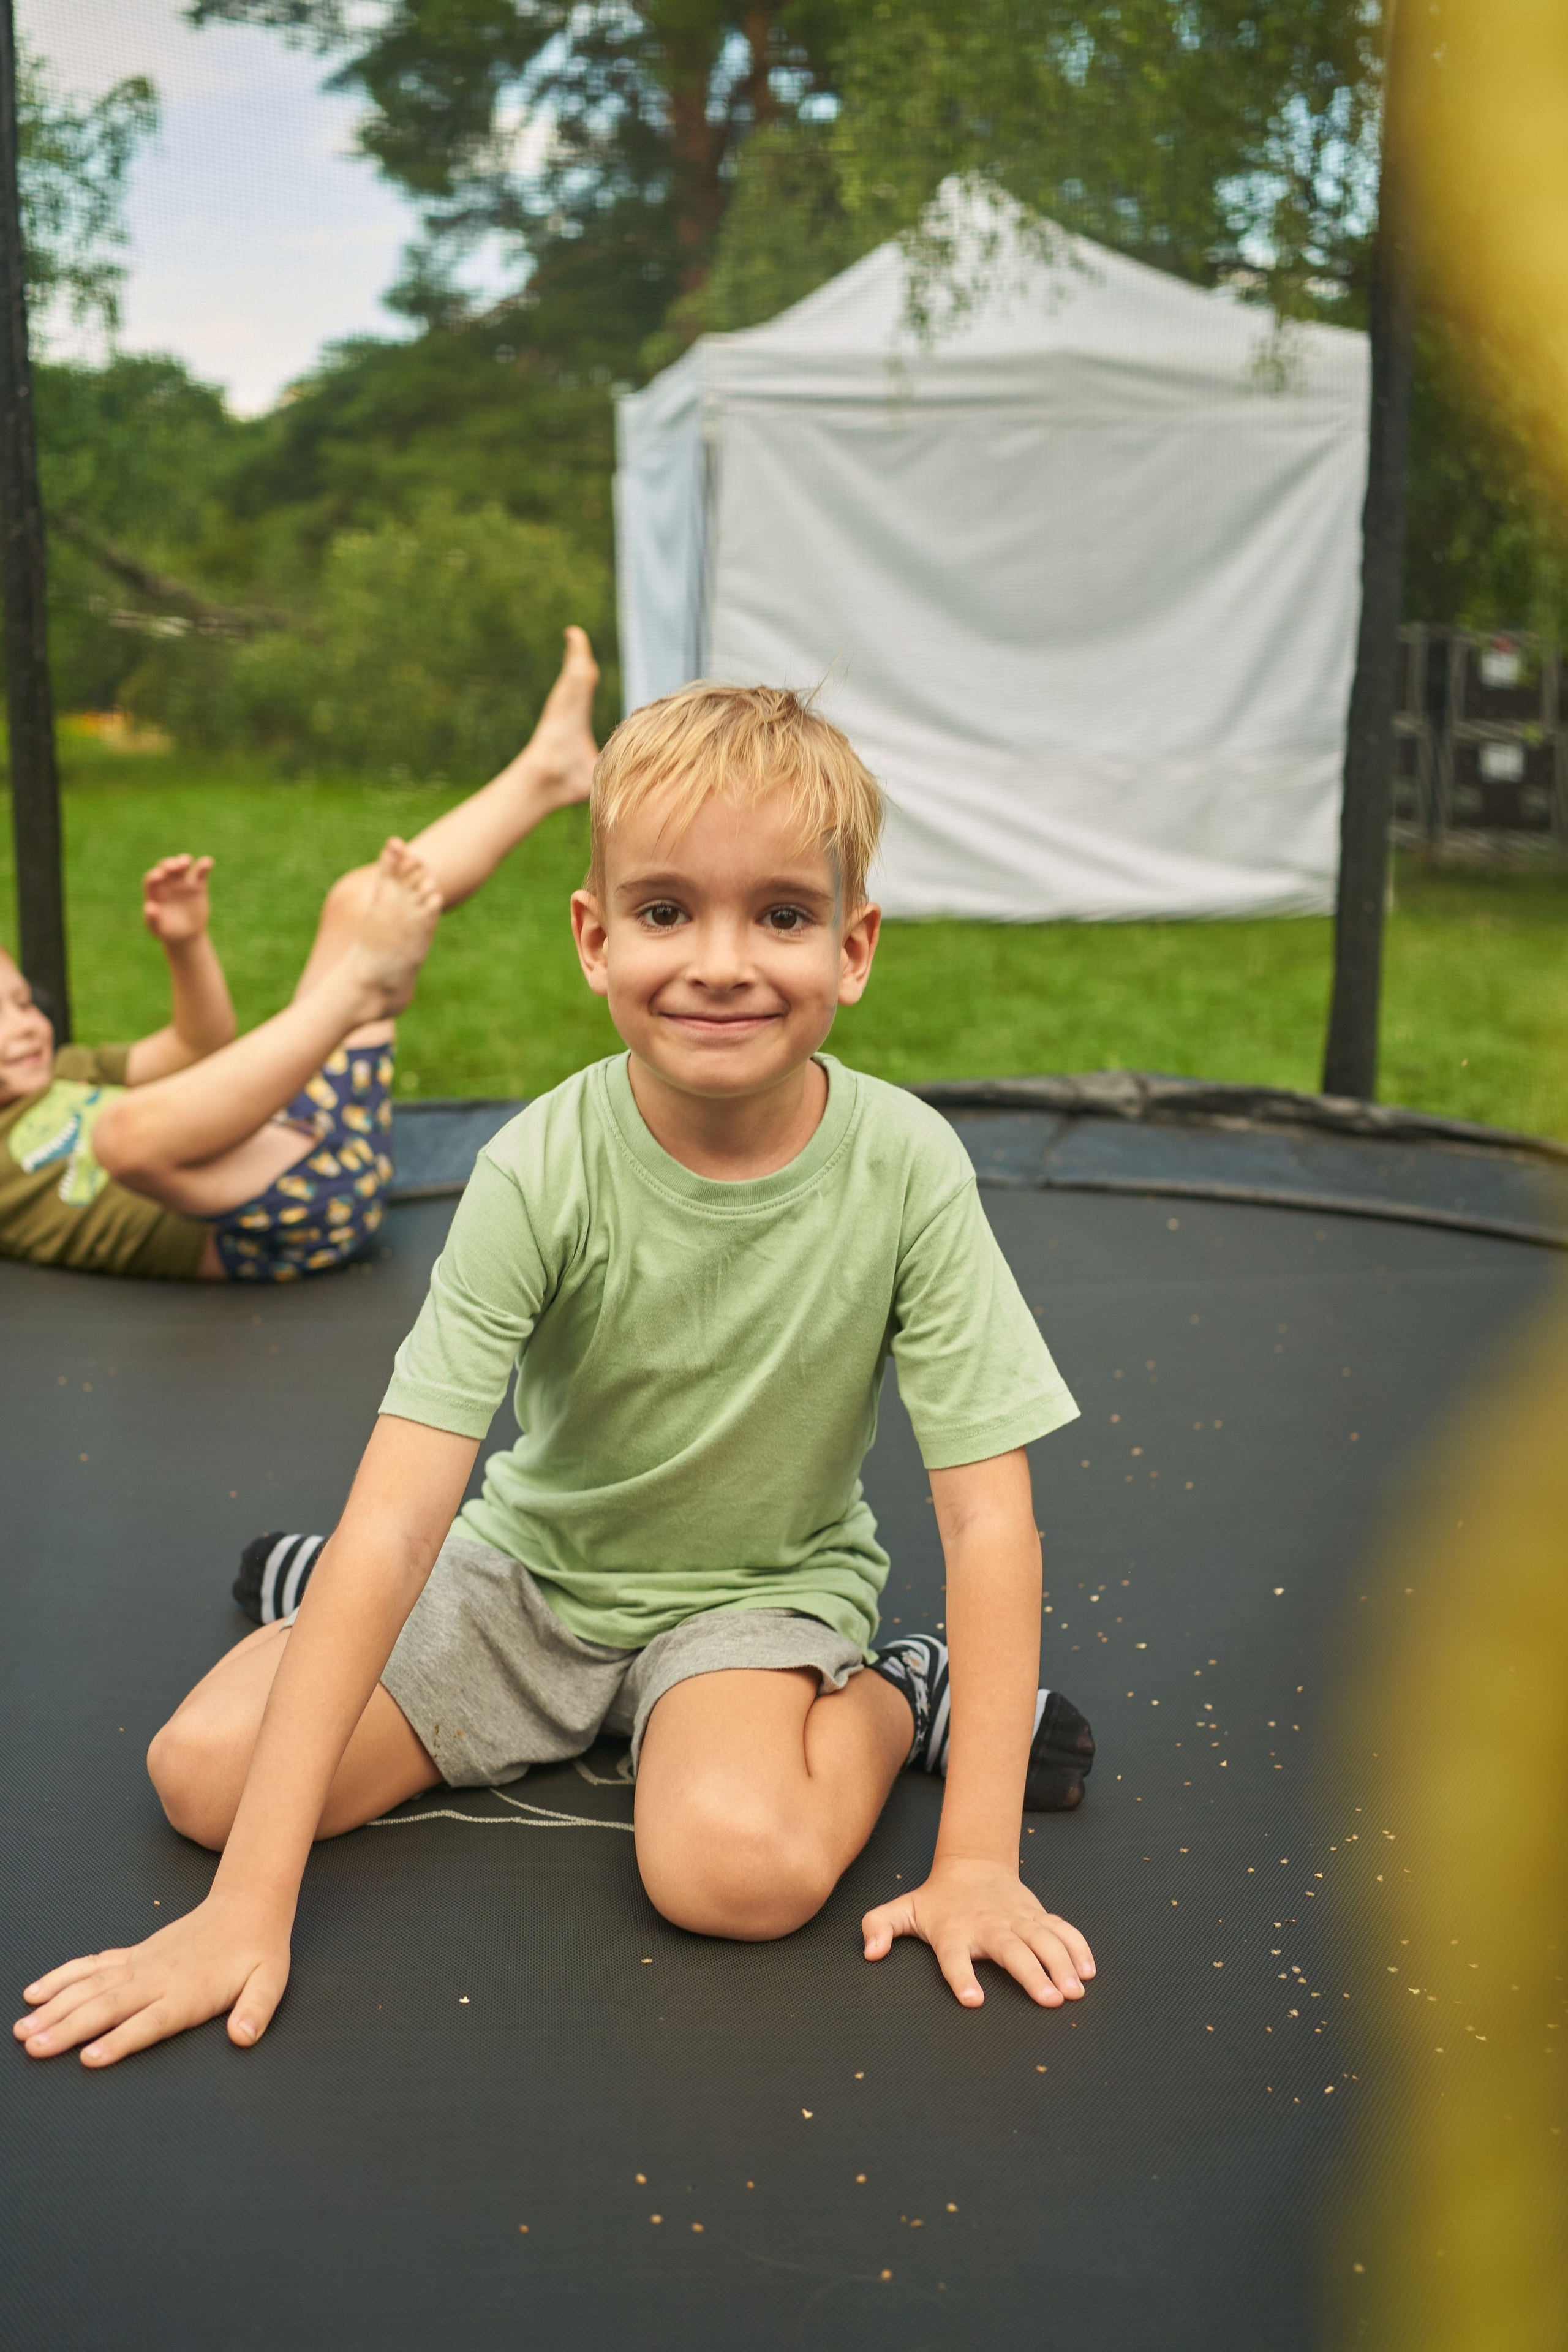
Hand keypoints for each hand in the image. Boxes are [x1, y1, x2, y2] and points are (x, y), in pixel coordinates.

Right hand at [14, 1891, 290, 2067]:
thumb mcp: (270, 1982)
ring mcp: (141, 1963)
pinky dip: (62, 1978)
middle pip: (108, 2006)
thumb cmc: (258, 1951)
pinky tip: (35, 1993)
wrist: (247, 1905)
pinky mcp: (133, 1954)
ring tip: (23, 2029)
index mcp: (189, 1992)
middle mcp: (158, 1977)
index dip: (120, 2040)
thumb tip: (244, 2037)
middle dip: (69, 2029)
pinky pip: (92, 1965)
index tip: (88, 2058)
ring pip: (91, 1986)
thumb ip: (256, 2010)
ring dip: (56, 2007)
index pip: (150, 2021)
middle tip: (34, 2048)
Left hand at [142, 854, 213, 945]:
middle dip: (169, 864)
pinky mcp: (198, 885)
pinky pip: (200, 872)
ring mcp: (182, 883)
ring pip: (181, 865)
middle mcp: (167, 883)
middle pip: (165, 867)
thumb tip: (149, 906)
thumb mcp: (157, 929)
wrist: (186, 936)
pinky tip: (207, 862)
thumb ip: (152, 919)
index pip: (152, 879)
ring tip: (186, 861)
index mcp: (154, 891)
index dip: (155, 876)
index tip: (160, 876)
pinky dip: (204, 865)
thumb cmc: (168, 932)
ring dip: (183, 860)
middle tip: (174, 866)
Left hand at [862, 1856, 1094, 2008]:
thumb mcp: (902, 1910)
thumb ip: (879, 1927)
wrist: (972, 1865)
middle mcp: (988, 1925)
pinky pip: (1062, 1929)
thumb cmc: (936, 1900)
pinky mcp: (1037, 1915)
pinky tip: (1089, 1971)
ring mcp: (1017, 1918)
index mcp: (954, 1931)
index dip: (961, 1977)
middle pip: (1011, 1950)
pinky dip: (1078, 1947)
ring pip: (1043, 1939)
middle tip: (1050, 2000)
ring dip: (1062, 1964)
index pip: (954, 1956)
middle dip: (1032, 1974)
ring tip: (1075, 1992)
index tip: (973, 2000)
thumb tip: (870, 1952)